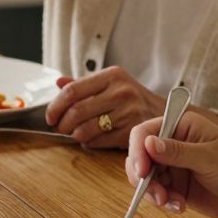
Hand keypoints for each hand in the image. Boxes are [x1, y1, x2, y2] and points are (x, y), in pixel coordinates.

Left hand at [46, 67, 163, 147]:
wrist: (167, 114)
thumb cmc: (132, 99)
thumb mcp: (111, 84)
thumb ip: (84, 84)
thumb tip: (58, 82)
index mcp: (112, 75)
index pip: (72, 90)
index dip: (55, 106)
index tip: (50, 117)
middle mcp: (122, 91)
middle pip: (77, 111)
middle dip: (63, 124)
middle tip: (60, 129)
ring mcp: (130, 111)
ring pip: (87, 128)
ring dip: (75, 135)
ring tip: (75, 134)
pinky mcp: (134, 131)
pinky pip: (100, 141)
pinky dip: (90, 143)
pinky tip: (91, 140)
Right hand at [126, 112, 217, 217]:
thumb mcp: (210, 158)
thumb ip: (177, 152)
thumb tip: (148, 143)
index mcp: (181, 126)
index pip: (145, 132)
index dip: (138, 151)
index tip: (142, 171)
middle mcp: (172, 144)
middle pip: (140, 157)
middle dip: (144, 178)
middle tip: (156, 194)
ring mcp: (172, 166)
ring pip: (145, 178)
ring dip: (153, 193)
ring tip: (171, 203)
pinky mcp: (175, 186)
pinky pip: (156, 193)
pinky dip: (163, 202)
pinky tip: (180, 207)